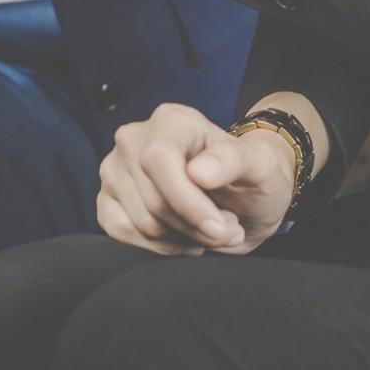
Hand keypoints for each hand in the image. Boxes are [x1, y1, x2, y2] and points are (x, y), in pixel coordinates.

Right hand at [97, 103, 296, 257]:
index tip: (219, 227)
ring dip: (183, 240)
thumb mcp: (262, 165)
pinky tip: (183, 239)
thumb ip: (235, 160)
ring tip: (210, 230)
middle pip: (153, 200)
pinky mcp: (107, 200)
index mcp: (172, 121)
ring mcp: (115, 170)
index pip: (158, 159)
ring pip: (140, 223)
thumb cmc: (252, 177)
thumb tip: (197, 172)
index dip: (186, 201)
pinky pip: (121, 234)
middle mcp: (134, 139)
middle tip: (227, 228)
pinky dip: (158, 248)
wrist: (243, 199)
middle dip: (194, 227)